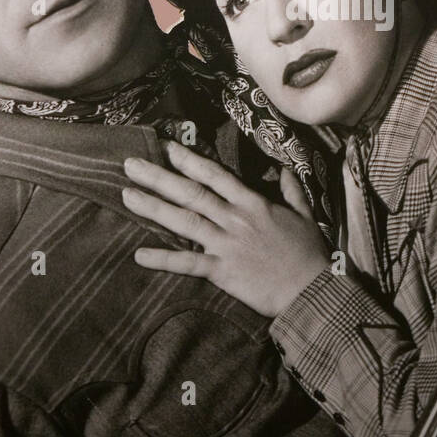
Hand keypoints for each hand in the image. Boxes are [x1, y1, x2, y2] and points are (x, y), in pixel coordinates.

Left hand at [123, 140, 331, 317]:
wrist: (310, 289)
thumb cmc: (308, 252)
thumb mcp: (304, 214)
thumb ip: (291, 190)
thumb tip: (286, 169)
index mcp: (252, 203)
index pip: (215, 175)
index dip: (189, 160)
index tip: (167, 147)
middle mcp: (234, 219)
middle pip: (191, 193)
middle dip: (158, 177)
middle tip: (130, 164)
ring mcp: (226, 244)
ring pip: (183, 221)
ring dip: (153, 207)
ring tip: (126, 195)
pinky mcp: (222, 271)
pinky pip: (187, 263)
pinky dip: (163, 259)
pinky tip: (139, 255)